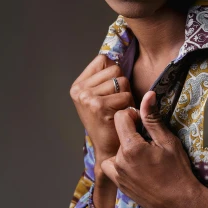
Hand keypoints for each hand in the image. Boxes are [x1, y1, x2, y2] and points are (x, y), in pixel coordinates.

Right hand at [69, 54, 135, 168]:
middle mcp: (79, 90)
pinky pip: (126, 95)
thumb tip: (115, 58)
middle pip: (115, 70)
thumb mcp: (101, 95)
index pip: (104, 59)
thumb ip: (105, 76)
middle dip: (122, 86)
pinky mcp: (98, 106)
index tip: (110, 92)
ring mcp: (87, 97)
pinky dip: (129, 107)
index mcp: (78, 85)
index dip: (114, 73)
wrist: (109, 149)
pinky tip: (120, 117)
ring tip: (118, 110)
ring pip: (123, 82)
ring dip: (127, 97)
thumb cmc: (110, 120)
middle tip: (116, 105)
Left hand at [101, 91, 207, 207]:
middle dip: (131, 132)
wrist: (180, 202)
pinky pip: (111, 166)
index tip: (145, 122)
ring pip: (115, 149)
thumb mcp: (168, 141)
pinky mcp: (119, 185)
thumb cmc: (178, 171)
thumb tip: (148, 94)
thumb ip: (153, 118)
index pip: (121, 117)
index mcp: (131, 147)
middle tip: (149, 142)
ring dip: (124, 147)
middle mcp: (119, 161)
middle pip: (118, 133)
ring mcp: (117, 175)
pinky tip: (135, 165)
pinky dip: (119, 162)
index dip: (133, 115)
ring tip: (142, 154)